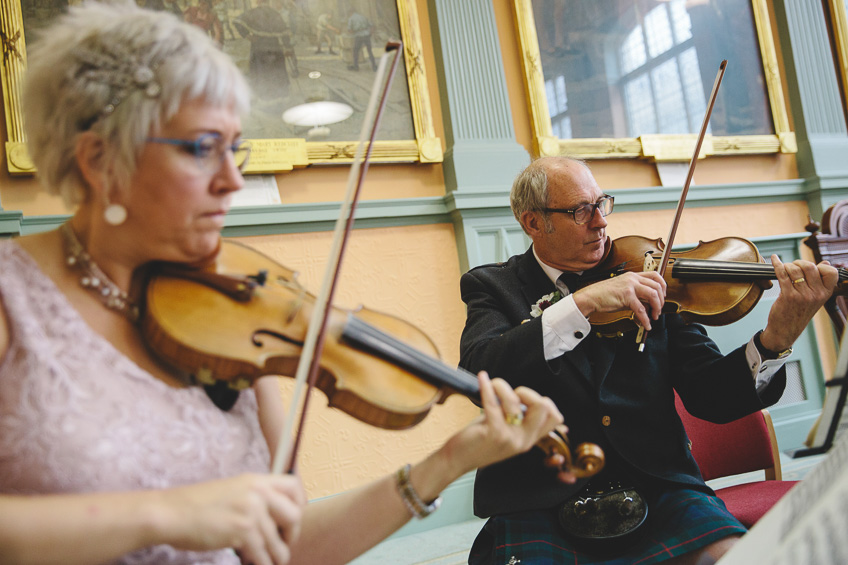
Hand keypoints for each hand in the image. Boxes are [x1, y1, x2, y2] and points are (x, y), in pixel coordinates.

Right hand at [160, 473, 305, 564]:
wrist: (170, 513)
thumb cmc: (195, 505)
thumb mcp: (231, 490)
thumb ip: (254, 498)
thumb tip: (274, 518)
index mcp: (255, 480)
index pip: (293, 486)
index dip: (299, 504)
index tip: (294, 518)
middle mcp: (257, 493)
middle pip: (294, 515)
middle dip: (292, 534)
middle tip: (284, 543)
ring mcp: (251, 512)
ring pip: (279, 542)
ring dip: (277, 556)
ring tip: (271, 561)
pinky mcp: (243, 532)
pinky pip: (263, 555)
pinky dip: (262, 563)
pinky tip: (255, 563)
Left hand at [442, 372, 574, 482]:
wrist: (457, 461)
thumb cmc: (479, 440)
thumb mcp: (507, 432)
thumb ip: (519, 418)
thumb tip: (523, 395)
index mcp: (529, 439)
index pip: (555, 418)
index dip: (543, 401)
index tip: (524, 398)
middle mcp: (524, 440)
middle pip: (544, 407)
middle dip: (527, 392)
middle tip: (511, 394)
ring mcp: (510, 438)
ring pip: (515, 401)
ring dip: (501, 386)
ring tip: (492, 387)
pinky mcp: (493, 433)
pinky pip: (493, 403)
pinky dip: (486, 386)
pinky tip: (482, 378)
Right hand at [572, 271, 666, 330]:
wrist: (591, 297)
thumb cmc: (604, 294)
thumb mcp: (624, 292)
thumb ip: (637, 296)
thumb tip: (648, 306)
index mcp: (633, 275)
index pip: (655, 275)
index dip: (662, 286)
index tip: (662, 296)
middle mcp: (633, 278)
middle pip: (657, 286)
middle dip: (661, 300)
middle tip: (658, 309)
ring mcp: (630, 286)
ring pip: (653, 295)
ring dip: (657, 308)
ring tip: (653, 316)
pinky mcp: (626, 296)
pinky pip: (641, 309)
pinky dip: (645, 319)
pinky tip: (646, 324)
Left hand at [760, 255, 838, 351]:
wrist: (785, 331)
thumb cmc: (798, 313)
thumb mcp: (815, 299)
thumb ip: (820, 282)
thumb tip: (826, 262)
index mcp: (825, 293)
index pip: (831, 272)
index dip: (820, 266)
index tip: (809, 268)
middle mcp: (816, 294)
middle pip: (810, 266)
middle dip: (799, 262)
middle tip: (793, 267)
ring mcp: (802, 295)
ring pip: (795, 269)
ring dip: (787, 265)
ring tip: (784, 269)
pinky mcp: (788, 296)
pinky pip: (782, 274)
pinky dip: (777, 264)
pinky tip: (774, 259)